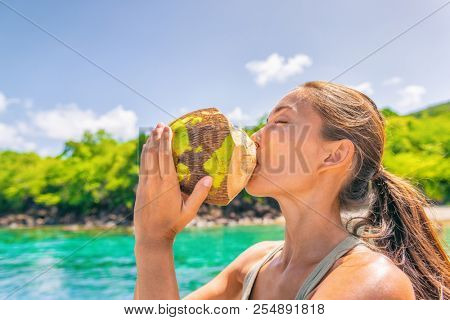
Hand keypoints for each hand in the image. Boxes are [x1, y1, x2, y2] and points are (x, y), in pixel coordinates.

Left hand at [133, 123, 212, 245]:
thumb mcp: (189, 212)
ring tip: (153, 130)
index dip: (165, 141)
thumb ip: (199, 195)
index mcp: (166, 185)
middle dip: (157, 137)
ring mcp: (144, 184)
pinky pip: (142, 166)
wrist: (151, 237)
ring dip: (149, 143)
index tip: (167, 128)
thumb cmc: (173, 224)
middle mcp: (153, 181)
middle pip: (154, 153)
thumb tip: (209, 178)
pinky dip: (144, 154)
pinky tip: (147, 148)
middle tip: (160, 123)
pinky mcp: (139, 188)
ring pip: (145, 158)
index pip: (165, 157)